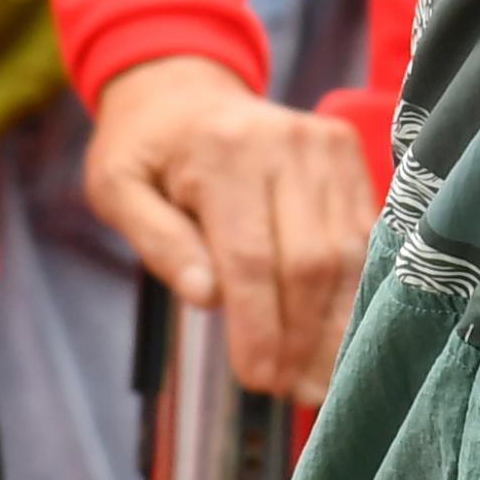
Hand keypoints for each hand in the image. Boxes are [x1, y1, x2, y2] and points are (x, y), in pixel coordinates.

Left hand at [80, 56, 376, 400]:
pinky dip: (355, 288)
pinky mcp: (348, 152)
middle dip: (304, 335)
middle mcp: (286, 143)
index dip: (261, 325)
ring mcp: (325, 146)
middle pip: (311, 259)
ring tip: (323, 378)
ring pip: (348, 251)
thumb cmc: (143, 149)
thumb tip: (206, 298)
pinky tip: (341, 333)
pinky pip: (363, 232)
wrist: (183, 87)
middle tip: (296, 392)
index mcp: (222, 152)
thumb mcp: (116, 189)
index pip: (251, 256)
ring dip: (338, 322)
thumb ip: (158, 242)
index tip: (260, 380)